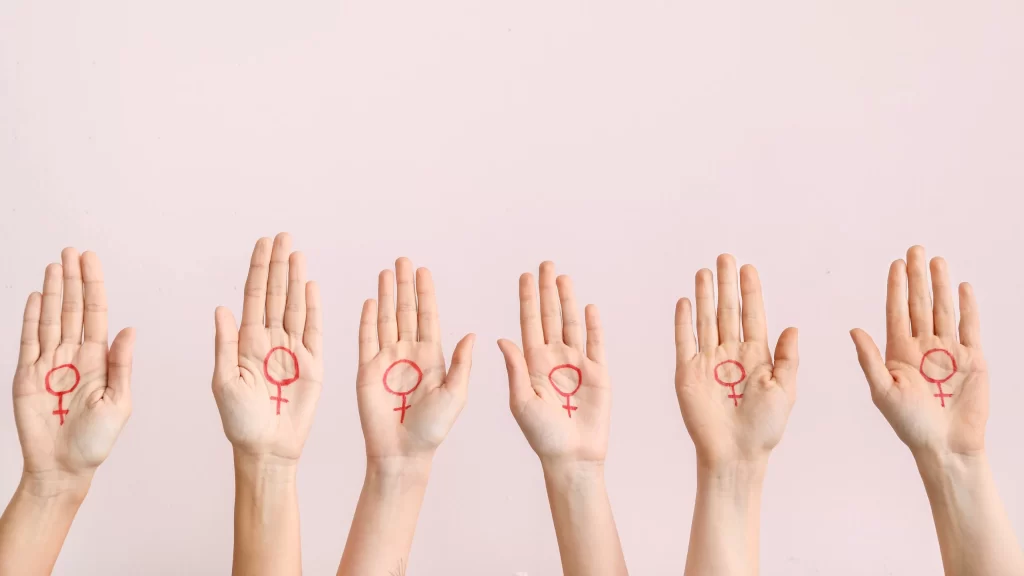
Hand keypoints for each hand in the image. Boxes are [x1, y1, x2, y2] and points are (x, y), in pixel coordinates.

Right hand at [12, 248, 134, 482]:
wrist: (64, 467)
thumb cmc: (96, 441)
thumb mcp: (118, 403)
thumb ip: (121, 366)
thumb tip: (130, 330)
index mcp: (98, 360)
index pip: (96, 313)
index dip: (93, 286)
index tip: (91, 261)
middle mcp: (73, 356)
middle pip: (72, 309)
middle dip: (72, 280)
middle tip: (72, 251)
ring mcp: (48, 363)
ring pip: (50, 319)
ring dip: (51, 292)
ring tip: (55, 265)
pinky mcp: (27, 376)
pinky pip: (28, 340)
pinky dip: (30, 318)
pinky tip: (33, 296)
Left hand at [213, 233, 322, 461]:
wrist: (267, 449)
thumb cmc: (240, 423)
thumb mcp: (223, 383)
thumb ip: (225, 345)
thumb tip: (222, 308)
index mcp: (246, 342)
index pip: (254, 297)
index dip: (258, 269)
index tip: (262, 244)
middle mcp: (270, 340)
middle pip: (277, 294)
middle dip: (279, 264)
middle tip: (283, 236)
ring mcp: (293, 350)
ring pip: (296, 306)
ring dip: (296, 279)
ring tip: (297, 252)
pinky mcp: (313, 364)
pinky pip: (315, 329)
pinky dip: (315, 307)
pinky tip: (311, 285)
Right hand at [355, 258, 474, 463]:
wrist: (403, 452)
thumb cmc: (433, 429)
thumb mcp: (456, 394)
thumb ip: (462, 364)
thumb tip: (472, 334)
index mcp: (432, 357)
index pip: (428, 317)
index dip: (425, 293)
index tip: (424, 271)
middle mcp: (409, 354)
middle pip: (406, 311)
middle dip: (405, 285)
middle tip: (403, 260)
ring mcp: (386, 360)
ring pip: (386, 319)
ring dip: (387, 295)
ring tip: (386, 272)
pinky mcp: (366, 370)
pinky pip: (366, 339)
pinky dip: (368, 320)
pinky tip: (371, 300)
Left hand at [498, 262, 609, 467]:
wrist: (572, 457)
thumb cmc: (542, 435)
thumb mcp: (521, 401)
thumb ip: (515, 369)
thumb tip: (501, 339)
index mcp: (532, 363)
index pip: (529, 323)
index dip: (527, 299)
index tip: (525, 276)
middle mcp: (554, 359)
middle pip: (550, 316)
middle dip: (548, 290)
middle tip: (546, 264)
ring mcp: (577, 364)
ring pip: (572, 324)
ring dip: (568, 301)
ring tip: (564, 278)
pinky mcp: (599, 373)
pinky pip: (596, 343)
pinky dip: (593, 324)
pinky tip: (589, 306)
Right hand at [674, 255, 798, 468]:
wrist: (735, 454)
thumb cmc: (763, 428)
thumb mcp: (785, 391)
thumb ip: (788, 359)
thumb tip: (792, 327)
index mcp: (757, 356)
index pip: (753, 315)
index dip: (750, 291)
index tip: (748, 268)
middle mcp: (731, 353)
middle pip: (728, 311)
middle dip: (727, 284)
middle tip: (725, 257)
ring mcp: (708, 361)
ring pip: (706, 320)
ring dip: (705, 295)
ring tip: (704, 271)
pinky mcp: (687, 373)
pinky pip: (684, 341)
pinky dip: (684, 321)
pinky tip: (686, 301)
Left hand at [851, 245, 986, 456]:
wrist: (945, 445)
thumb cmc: (910, 424)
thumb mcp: (883, 391)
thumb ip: (870, 359)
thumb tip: (854, 329)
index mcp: (899, 352)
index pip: (896, 312)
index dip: (896, 288)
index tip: (895, 264)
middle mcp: (923, 346)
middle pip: (920, 304)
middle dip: (917, 277)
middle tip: (915, 249)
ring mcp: (948, 351)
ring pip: (943, 310)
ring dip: (940, 285)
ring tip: (936, 261)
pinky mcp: (972, 359)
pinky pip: (969, 327)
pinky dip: (967, 307)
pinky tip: (962, 287)